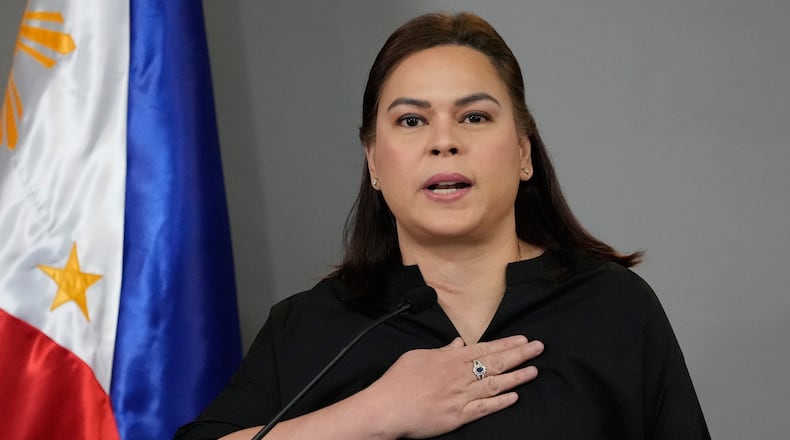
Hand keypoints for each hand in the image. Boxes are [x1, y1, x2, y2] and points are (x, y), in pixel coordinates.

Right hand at [361, 335, 542, 438]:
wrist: (386, 408)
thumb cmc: (398, 382)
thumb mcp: (418, 356)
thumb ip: (442, 351)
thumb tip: (458, 343)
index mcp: (450, 359)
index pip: (484, 348)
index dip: (506, 344)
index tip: (523, 340)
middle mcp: (459, 375)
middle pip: (495, 363)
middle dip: (519, 355)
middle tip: (539, 348)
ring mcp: (460, 396)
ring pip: (495, 384)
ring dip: (517, 376)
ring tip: (534, 370)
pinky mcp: (458, 416)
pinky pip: (484, 408)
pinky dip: (501, 402)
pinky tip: (515, 397)